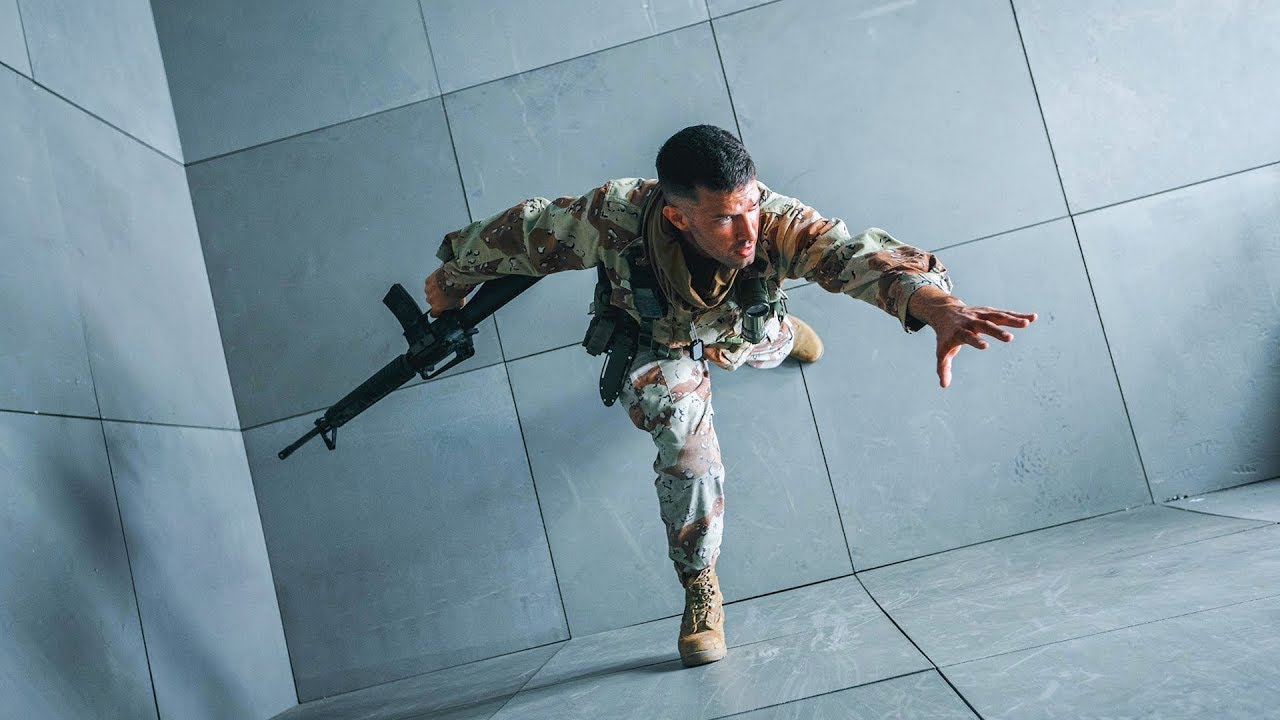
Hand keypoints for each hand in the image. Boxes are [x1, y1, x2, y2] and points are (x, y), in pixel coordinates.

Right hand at [423, 268, 465, 317]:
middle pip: (431, 301)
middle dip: (436, 299)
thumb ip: (454, 307)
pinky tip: (440, 280)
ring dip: (435, 290)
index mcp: (437, 307)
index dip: (437, 312)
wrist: (454, 278)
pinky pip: (429, 283)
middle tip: (444, 295)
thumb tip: (456, 307)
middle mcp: (430, 299)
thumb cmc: (456, 291)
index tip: (439, 310)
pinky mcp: (428, 281)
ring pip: (429, 292)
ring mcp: (428, 290)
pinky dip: (433, 282)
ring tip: (443, 286)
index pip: (433, 314)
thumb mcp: (459, 304)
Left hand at [908, 285, 1036, 387]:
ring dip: (1012, 319)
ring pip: (997, 316)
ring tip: (1027, 323)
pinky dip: (1018, 315)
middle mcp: (971, 321)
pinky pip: (1004, 314)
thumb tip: (944, 386)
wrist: (945, 312)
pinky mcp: (989, 311)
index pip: (968, 336)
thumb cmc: (945, 335)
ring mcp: (981, 315)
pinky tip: (1032, 318)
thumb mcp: (942, 352)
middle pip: (984, 325)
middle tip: (1009, 338)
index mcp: (959, 332)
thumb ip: (943, 368)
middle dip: (996, 332)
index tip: (985, 347)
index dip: (976, 341)